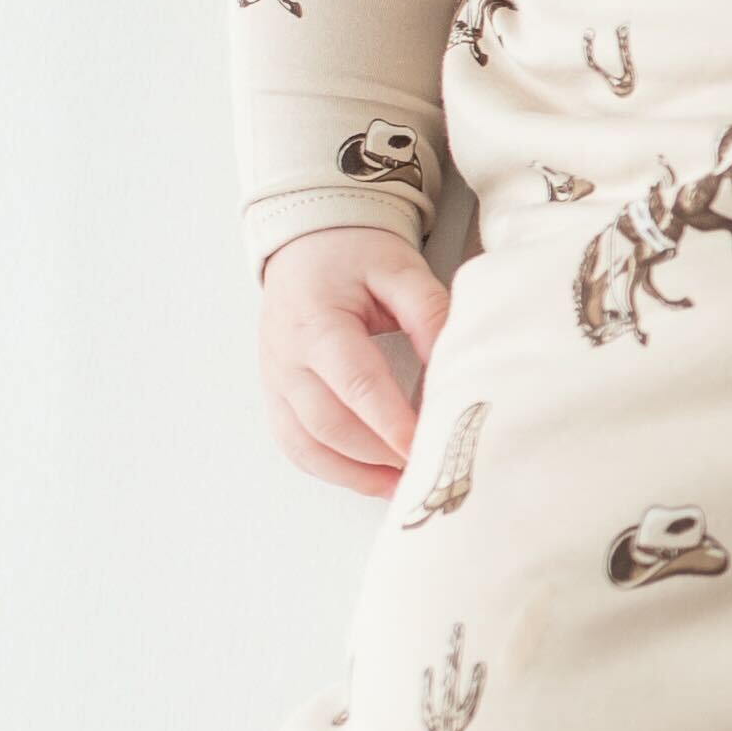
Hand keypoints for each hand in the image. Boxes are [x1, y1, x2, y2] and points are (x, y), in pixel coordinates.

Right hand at [259, 222, 451, 495]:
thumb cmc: (356, 255)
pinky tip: (374, 479)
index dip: (390, 421)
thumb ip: (429, 314)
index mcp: (316, 322)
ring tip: (406, 486)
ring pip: (307, 444)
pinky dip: (332, 471)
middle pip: (329, 423)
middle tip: (427, 469)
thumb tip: (456, 366)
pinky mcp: (277, 396)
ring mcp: (276, 381)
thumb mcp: (400, 270)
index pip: (355, 383)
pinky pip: (296, 446)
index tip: (425, 445)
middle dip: (378, 454)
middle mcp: (287, 358)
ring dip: (355, 473)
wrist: (308, 245)